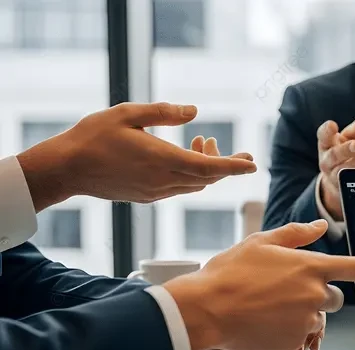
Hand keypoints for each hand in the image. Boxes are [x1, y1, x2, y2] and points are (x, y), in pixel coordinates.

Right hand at [16, 102, 256, 210]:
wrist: (66, 169)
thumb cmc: (94, 136)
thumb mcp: (128, 114)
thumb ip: (164, 112)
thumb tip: (195, 111)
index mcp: (162, 160)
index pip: (209, 167)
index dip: (233, 166)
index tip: (252, 163)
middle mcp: (163, 181)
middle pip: (207, 178)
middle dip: (226, 164)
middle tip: (239, 151)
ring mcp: (156, 193)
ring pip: (195, 185)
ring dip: (207, 168)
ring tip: (202, 143)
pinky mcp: (148, 197)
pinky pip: (180, 189)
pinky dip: (191, 175)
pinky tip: (183, 157)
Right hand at [187, 134, 321, 349]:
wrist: (205, 308)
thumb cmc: (228, 274)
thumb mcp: (260, 242)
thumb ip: (296, 234)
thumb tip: (320, 225)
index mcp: (310, 265)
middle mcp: (314, 292)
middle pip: (334, 297)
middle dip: (316, 296)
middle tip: (283, 294)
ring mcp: (306, 317)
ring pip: (317, 318)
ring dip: (301, 314)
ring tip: (267, 308)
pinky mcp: (295, 339)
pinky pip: (302, 336)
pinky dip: (288, 331)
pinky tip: (264, 323)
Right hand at [317, 110, 354, 220]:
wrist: (340, 179)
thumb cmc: (347, 151)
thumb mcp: (354, 138)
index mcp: (327, 143)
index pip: (323, 136)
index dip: (326, 131)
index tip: (332, 125)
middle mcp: (327, 159)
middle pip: (334, 155)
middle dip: (345, 150)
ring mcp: (334, 175)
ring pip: (341, 170)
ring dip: (353, 164)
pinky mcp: (342, 187)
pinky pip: (348, 185)